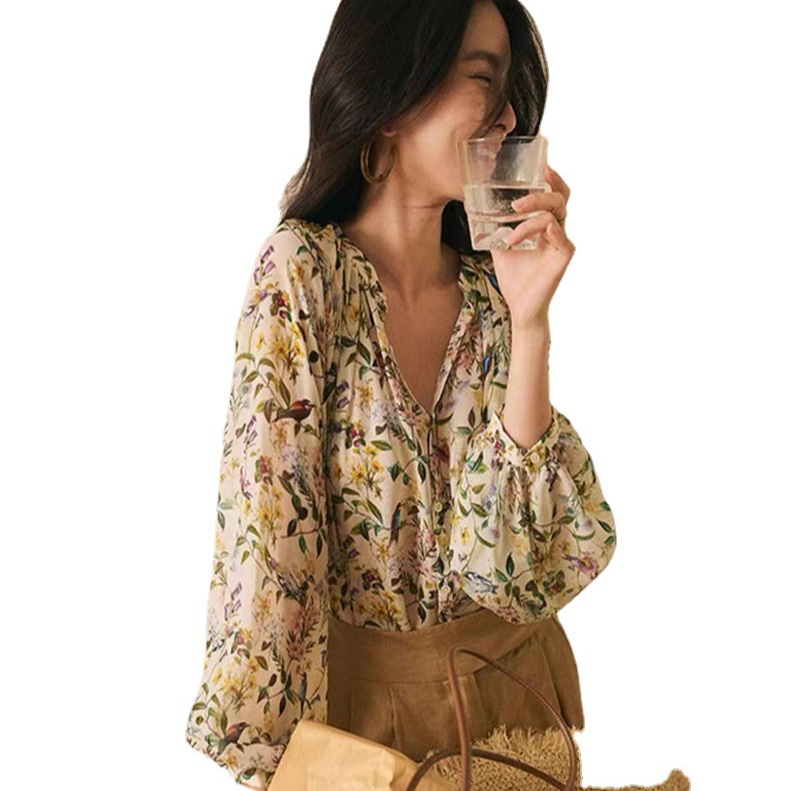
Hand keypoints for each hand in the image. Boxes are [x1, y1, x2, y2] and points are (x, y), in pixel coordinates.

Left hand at [490, 164, 574, 330]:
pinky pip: (553, 231)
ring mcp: (563, 241)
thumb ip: (496, 226)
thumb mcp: (500, 245)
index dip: (551, 177)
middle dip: (542, 188)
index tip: (539, 165)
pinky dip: (530, 230)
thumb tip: (475, 208)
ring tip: (512, 216)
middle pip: (560, 196)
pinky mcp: (563, 253)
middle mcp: (558, 229)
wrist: (520, 306)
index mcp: (546, 224)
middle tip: (521, 192)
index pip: (554, 193)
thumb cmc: (514, 277)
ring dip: (532, 209)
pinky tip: (513, 239)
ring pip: (556, 211)